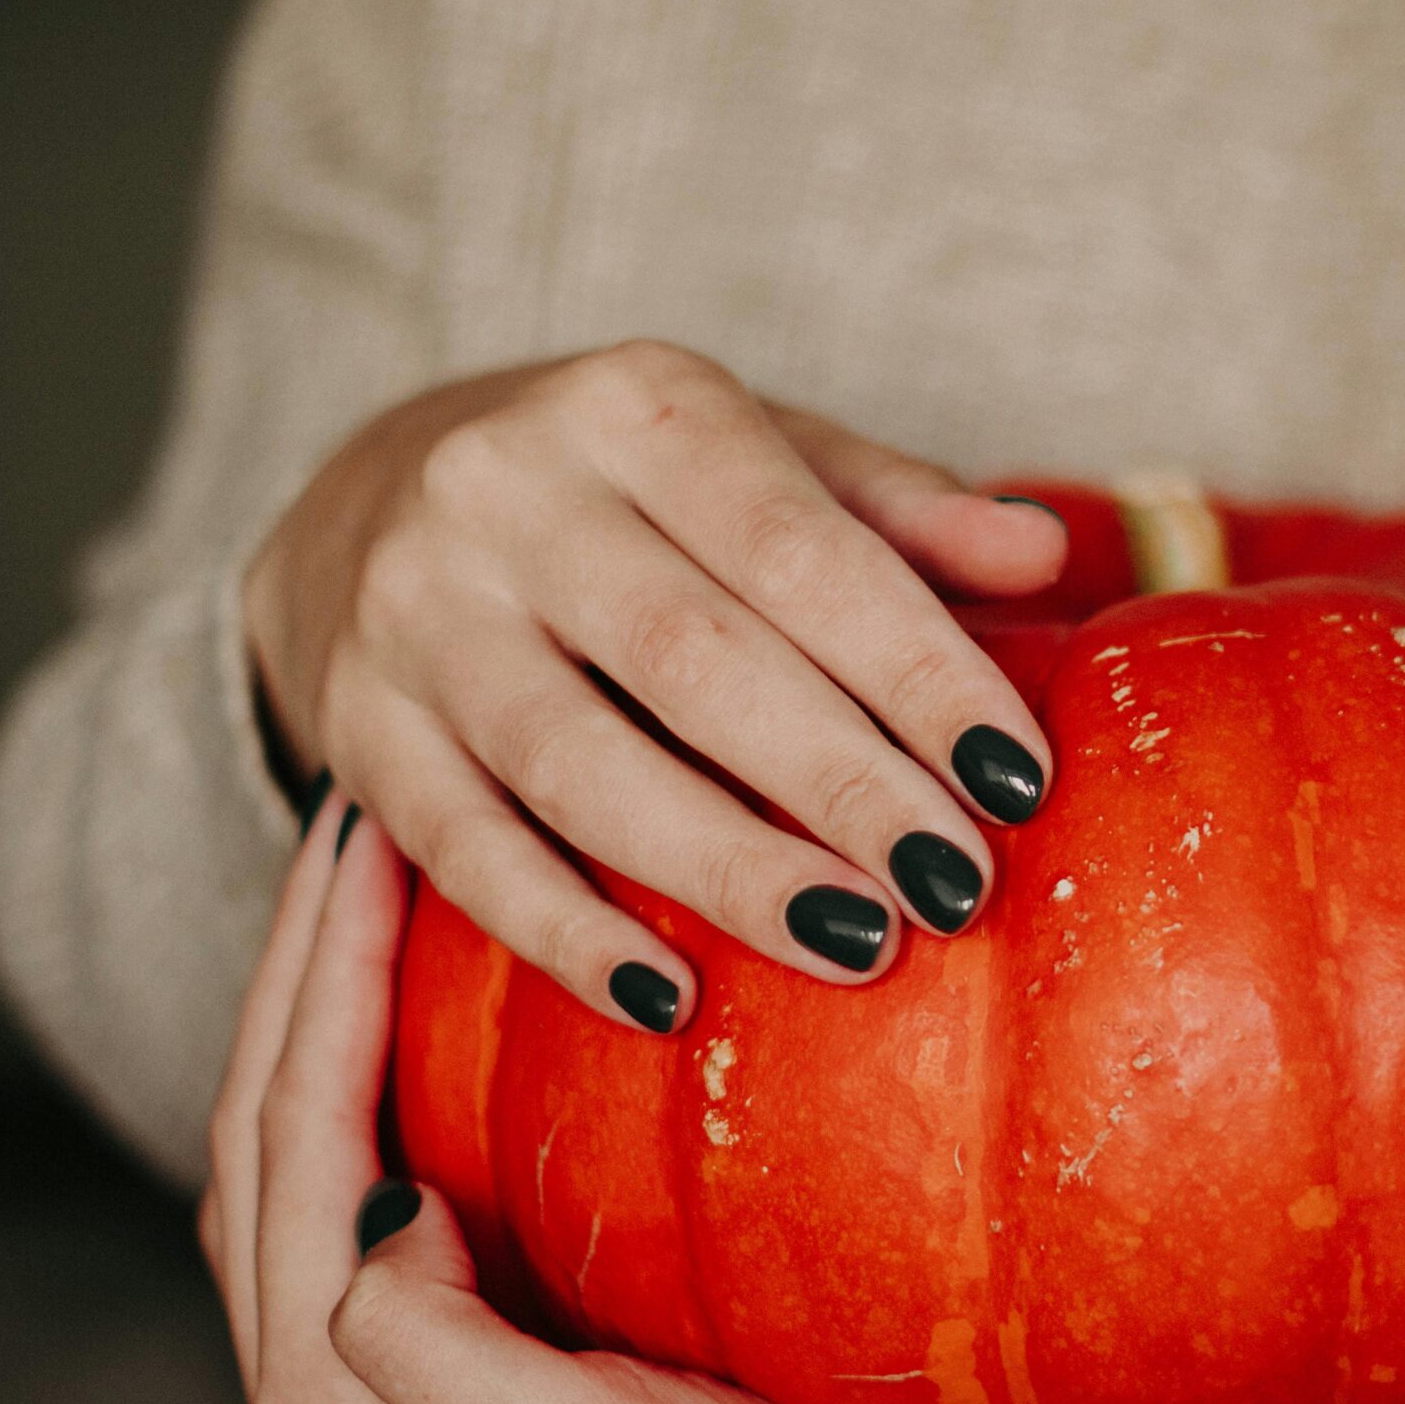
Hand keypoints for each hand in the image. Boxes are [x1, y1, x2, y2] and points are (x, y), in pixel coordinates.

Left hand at [199, 794, 940, 1403]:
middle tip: (362, 822)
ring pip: (301, 1171)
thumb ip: (433, 1362)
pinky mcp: (439, 1389)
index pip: (292, 1155)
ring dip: (324, 1020)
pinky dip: (373, 1084)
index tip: (378, 838)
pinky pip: (360, 1204)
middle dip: (302, 976)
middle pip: (268, 1149)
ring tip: (377, 888)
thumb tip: (378, 1206)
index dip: (324, 985)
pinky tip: (430, 1009)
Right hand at [244, 340, 1065, 1030]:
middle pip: (695, 659)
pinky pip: (460, 848)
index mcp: (636, 406)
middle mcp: (506, 490)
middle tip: (955, 886)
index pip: (801, 549)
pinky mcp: (359, 724)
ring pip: (579, 764)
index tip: (1018, 779)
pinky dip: (562, 932)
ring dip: (725, 870)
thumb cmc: (637, 496)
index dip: (917, 671)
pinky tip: (666, 997)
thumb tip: (1045, 552)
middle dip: (841, 784)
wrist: (377, 498)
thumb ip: (898, 510)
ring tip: (853, 944)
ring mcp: (416, 610)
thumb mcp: (765, 461)